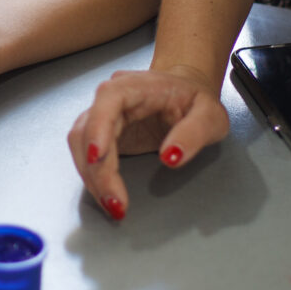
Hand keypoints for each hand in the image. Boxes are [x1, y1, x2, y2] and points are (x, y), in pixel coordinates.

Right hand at [66, 67, 228, 219]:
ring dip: (91, 176)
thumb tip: (170, 157)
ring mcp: (104, 114)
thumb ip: (194, 133)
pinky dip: (94, 176)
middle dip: (97, 169)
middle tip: (116, 202)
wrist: (185, 93)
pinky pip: (86, 153)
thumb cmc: (195, 101)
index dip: (98, 127)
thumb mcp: (210, 116)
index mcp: (138, 85)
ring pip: (80, 143)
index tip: (97, 157)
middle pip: (87, 129)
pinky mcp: (102, 132)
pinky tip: (108, 194)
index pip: (108, 99)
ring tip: (113, 204)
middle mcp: (113, 97)